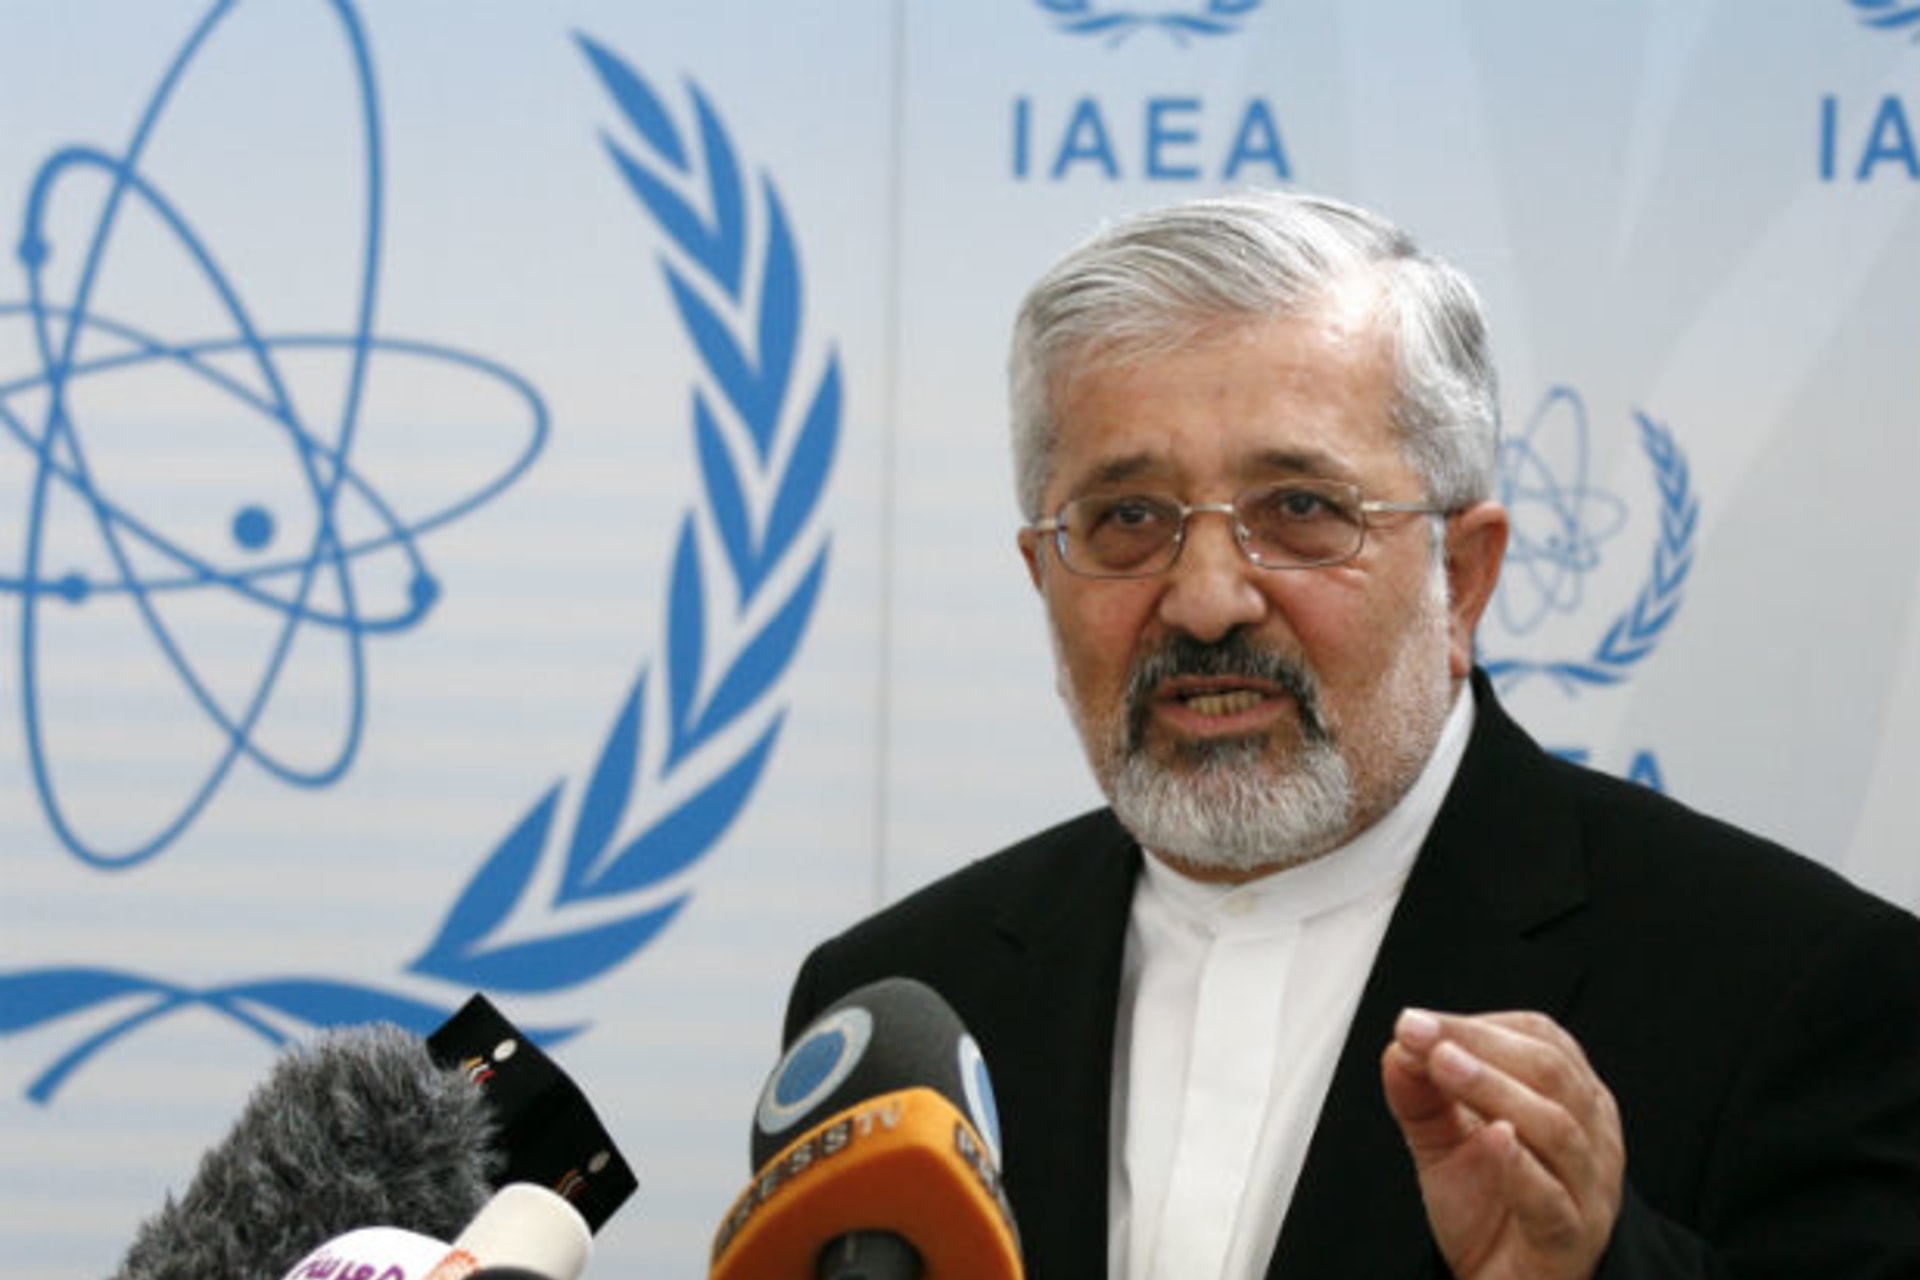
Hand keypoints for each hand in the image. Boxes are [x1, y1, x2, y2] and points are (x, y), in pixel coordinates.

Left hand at [1381, 1009, 1623, 1279]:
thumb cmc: (1490, 1205)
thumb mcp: (1444, 1139)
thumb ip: (1421, 1093)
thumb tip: (1398, 1046)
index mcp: (1571, 1097)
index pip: (1539, 1038)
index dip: (1476, 1025)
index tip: (1417, 1022)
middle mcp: (1591, 1134)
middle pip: (1550, 1071)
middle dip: (1479, 1045)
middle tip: (1421, 1034)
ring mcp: (1588, 1187)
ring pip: (1556, 1126)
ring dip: (1493, 1087)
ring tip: (1444, 1065)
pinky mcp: (1570, 1237)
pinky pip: (1552, 1198)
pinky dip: (1521, 1165)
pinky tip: (1492, 1137)